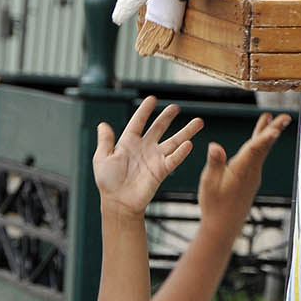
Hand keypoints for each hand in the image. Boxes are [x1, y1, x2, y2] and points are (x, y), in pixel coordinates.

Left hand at [95, 96, 203, 216]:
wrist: (118, 202)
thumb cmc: (108, 182)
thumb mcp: (102, 159)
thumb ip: (105, 141)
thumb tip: (102, 125)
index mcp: (128, 142)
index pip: (138, 122)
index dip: (145, 110)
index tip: (152, 98)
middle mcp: (144, 148)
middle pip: (159, 128)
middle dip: (167, 117)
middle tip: (176, 107)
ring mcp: (155, 158)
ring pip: (173, 141)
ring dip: (186, 132)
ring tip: (198, 122)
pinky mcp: (162, 170)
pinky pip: (174, 159)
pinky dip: (181, 152)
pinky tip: (189, 144)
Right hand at [198, 113, 292, 236]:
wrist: (223, 227)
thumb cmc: (214, 205)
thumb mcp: (209, 183)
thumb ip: (214, 163)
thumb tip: (214, 146)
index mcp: (241, 170)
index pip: (255, 149)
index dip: (264, 136)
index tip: (276, 127)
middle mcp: (251, 172)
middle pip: (264, 147)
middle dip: (274, 130)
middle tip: (286, 117)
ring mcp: (253, 176)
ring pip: (262, 151)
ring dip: (268, 135)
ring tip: (273, 120)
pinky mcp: (251, 179)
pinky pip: (258, 157)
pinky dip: (261, 145)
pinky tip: (261, 139)